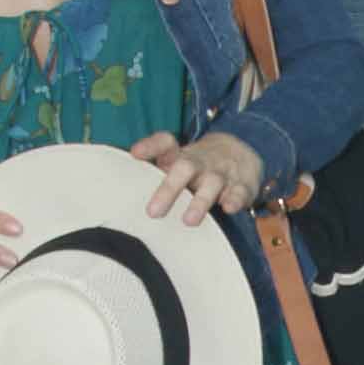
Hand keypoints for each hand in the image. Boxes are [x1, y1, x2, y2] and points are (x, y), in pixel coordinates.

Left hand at [130, 129, 266, 226]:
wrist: (242, 153)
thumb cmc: (197, 167)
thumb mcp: (177, 163)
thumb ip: (153, 175)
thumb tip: (121, 195)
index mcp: (181, 156)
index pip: (165, 143)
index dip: (151, 147)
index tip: (135, 154)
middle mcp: (199, 162)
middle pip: (185, 167)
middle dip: (169, 188)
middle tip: (153, 212)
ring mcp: (221, 173)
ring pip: (212, 182)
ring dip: (200, 201)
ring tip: (188, 221)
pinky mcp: (241, 185)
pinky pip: (239, 191)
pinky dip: (234, 199)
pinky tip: (228, 208)